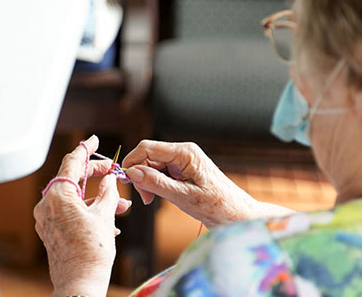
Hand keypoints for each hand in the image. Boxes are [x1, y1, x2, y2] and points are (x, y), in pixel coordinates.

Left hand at [33, 136, 131, 296]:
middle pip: (72, 179)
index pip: (72, 162)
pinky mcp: (51, 230)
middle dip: (95, 176)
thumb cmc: (91, 252)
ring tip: (121, 205)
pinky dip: (89, 211)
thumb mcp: (105, 214)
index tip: (94, 140)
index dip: (85, 149)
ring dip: (98, 198)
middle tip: (112, 172)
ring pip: (75, 197)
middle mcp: (48, 204)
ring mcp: (47, 219)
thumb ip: (107, 191)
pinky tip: (109, 221)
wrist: (80, 282)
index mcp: (58, 195)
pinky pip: (71, 212)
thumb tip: (109, 179)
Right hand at [122, 140, 257, 227]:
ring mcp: (183, 161)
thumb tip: (132, 172)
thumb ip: (156, 183)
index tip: (125, 181)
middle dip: (140, 176)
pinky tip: (158, 196)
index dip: (132, 162)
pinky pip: (160, 173)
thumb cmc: (216, 205)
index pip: (147, 148)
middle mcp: (183, 153)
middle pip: (148, 157)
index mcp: (185, 153)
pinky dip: (154, 185)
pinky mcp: (182, 171)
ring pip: (152, 166)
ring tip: (151, 200)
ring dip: (147, 182)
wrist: (236, 214)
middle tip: (145, 199)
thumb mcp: (183, 196)